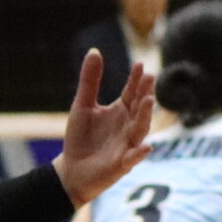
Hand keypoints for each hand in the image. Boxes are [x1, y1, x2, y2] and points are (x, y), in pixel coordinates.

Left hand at [56, 52, 156, 209]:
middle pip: (139, 107)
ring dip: (145, 116)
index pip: (132, 92)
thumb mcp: (82, 105)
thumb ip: (90, 80)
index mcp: (121, 110)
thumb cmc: (81, 137)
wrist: (71, 170)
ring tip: (147, 101)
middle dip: (144, 93)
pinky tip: (145, 147)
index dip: (136, 79)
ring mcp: (127, 145)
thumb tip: (94, 50)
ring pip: (140, 129)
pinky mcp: (121, 164)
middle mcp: (128, 126)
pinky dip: (139, 154)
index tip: (140, 64)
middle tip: (149, 77)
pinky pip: (133, 158)